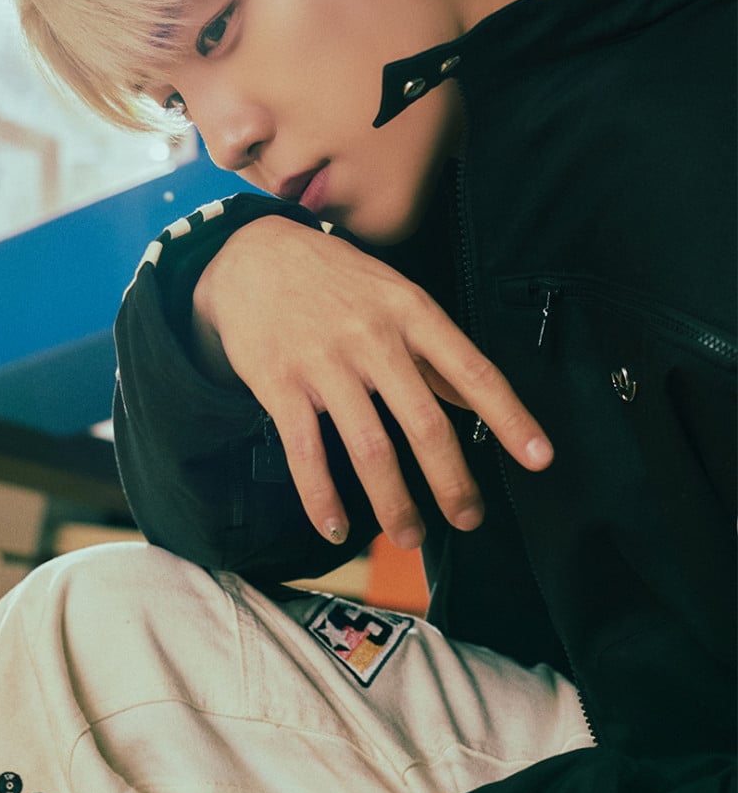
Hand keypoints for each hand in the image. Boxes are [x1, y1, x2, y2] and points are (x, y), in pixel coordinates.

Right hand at [193, 217, 551, 547]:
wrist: (252, 255)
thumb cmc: (333, 279)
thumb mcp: (394, 296)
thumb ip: (431, 352)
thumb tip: (475, 402)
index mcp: (412, 313)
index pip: (475, 372)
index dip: (511, 419)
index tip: (539, 458)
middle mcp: (374, 339)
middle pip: (426, 425)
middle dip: (452, 483)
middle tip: (467, 518)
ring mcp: (325, 363)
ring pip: (371, 450)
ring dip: (394, 504)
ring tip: (408, 536)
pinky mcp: (280, 383)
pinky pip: (306, 453)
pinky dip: (322, 499)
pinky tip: (336, 528)